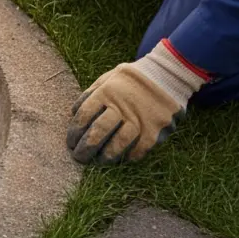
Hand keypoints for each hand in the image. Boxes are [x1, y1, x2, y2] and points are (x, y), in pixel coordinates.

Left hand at [67, 40, 209, 163]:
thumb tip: (73, 115)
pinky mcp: (156, 128)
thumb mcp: (108, 79)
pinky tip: (121, 159)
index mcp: (107, 92)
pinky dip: (129, 156)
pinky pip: (140, 148)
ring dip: (106, 155)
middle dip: (86, 147)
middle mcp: (122, 105)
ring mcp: (140, 117)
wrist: (167, 75)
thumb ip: (90, 95)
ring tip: (99, 161)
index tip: (71, 143)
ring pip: (119, 142)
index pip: (84, 115)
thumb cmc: (130, 81)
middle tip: (79, 157)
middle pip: (99, 131)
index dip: (74, 132)